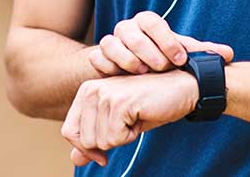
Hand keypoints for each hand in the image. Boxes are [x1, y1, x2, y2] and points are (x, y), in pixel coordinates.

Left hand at [61, 70, 198, 166]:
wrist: (180, 88)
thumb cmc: (149, 105)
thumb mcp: (118, 124)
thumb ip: (94, 139)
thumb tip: (74, 160)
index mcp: (86, 92)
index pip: (69, 131)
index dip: (86, 148)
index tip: (104, 150)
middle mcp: (90, 89)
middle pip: (85, 141)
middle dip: (110, 141)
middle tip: (128, 122)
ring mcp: (104, 94)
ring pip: (100, 142)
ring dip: (122, 137)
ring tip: (135, 117)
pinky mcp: (119, 102)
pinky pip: (115, 139)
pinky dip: (131, 135)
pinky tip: (140, 116)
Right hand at [89, 11, 233, 74]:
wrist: (133, 71)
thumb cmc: (161, 59)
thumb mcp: (180, 55)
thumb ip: (201, 53)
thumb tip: (229, 54)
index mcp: (146, 23)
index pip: (152, 21)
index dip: (165, 39)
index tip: (179, 59)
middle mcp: (127, 29)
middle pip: (129, 31)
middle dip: (146, 50)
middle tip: (161, 68)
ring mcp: (111, 42)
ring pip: (110, 43)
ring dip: (127, 58)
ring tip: (142, 72)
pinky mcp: (99, 58)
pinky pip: (97, 58)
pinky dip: (108, 67)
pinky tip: (121, 78)